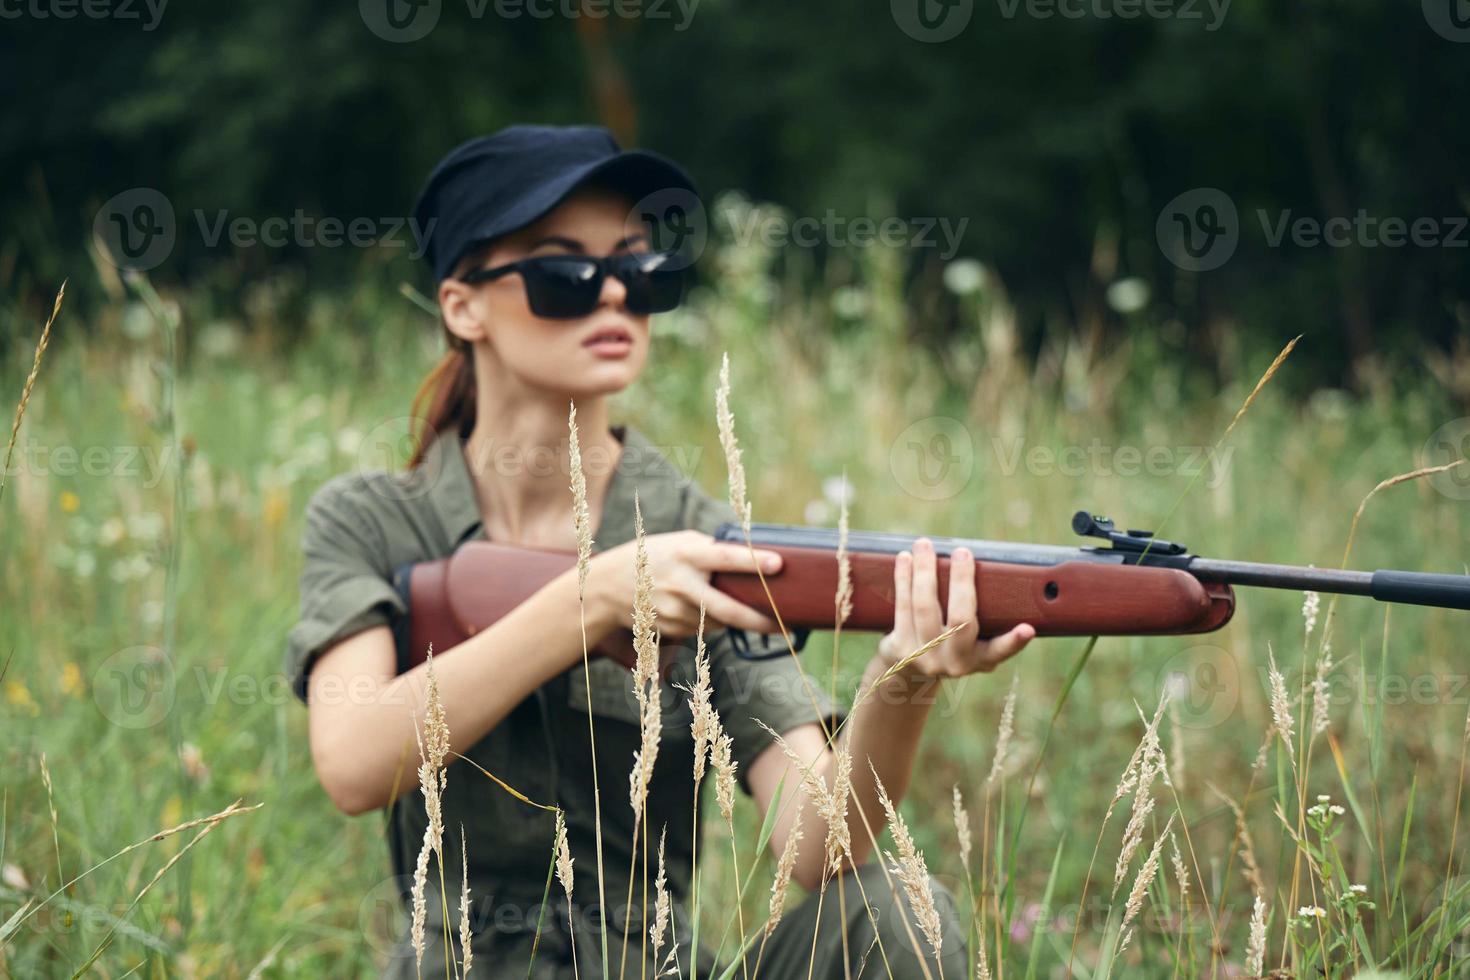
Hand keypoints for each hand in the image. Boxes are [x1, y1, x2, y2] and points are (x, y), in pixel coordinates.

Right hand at [587, 529, 783, 639]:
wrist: (610, 585)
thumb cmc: (656, 556)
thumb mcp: (680, 543)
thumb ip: (711, 551)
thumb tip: (752, 562)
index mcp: (686, 554)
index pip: (724, 558)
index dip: (752, 562)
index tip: (778, 564)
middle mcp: (681, 584)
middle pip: (727, 608)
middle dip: (760, 620)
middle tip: (786, 624)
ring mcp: (674, 611)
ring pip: (719, 622)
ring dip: (734, 617)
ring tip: (733, 604)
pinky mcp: (671, 629)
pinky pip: (704, 628)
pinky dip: (712, 621)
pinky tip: (699, 608)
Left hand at [875, 537, 1035, 677]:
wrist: (910, 671)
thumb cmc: (952, 642)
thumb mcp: (975, 639)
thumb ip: (986, 614)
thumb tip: (988, 564)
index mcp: (981, 658)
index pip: (1001, 649)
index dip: (1015, 641)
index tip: (1027, 629)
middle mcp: (955, 662)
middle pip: (961, 619)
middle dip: (961, 581)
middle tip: (962, 551)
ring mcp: (926, 657)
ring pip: (925, 608)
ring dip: (924, 572)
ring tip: (924, 545)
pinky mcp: (900, 649)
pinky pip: (902, 607)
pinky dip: (903, 579)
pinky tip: (904, 559)